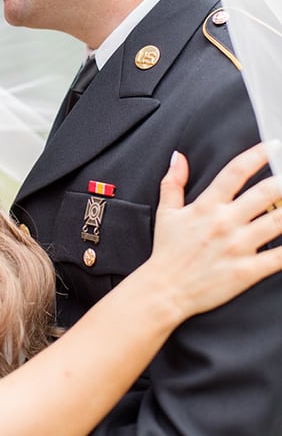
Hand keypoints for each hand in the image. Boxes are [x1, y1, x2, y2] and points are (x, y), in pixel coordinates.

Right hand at [152, 141, 281, 320]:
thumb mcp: (167, 212)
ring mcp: (238, 247)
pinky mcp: (247, 271)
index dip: (258, 154)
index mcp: (207, 205)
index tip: (274, 145)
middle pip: (265, 193)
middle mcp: (225, 222)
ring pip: (277, 222)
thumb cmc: (167, 251)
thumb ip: (173, 182)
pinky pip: (278, 257)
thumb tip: (179, 157)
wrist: (165, 290)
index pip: (236, 171)